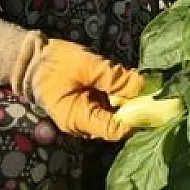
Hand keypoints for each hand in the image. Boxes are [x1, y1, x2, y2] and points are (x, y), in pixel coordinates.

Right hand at [0, 13, 144, 140]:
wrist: (32, 59)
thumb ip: (115, 78)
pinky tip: (132, 86)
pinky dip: (121, 99)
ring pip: (115, 117)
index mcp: (79, 120)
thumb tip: (145, 86)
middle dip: (137, 110)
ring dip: (130, 104)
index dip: (137, 118)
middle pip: (118, 125)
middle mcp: (83, 126)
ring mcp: (85, 118)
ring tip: (148, 88)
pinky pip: (109, 108)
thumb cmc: (55, 63)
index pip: (116, 130)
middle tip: (157, 93)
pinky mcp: (88, 107)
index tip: (155, 102)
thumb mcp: (86, 66)